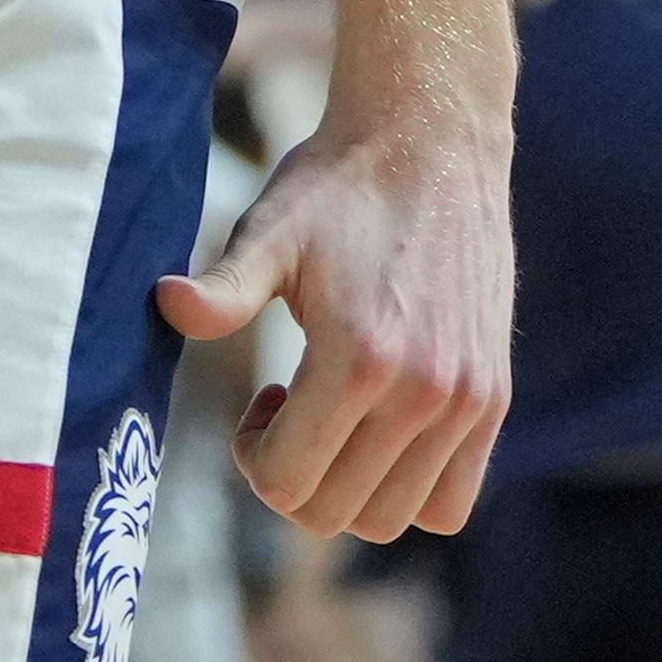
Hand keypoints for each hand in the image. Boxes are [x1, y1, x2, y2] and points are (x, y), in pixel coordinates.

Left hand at [154, 117, 509, 537]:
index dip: (252, 457)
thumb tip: (166, 305)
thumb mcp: (269, 230)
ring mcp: (466, 403)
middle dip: (292, 476)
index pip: (288, 484)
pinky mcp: (494, 400)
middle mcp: (422, 394)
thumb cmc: (338, 186)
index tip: (258, 399)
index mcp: (359, 359)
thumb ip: (223, 285)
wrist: (433, 142)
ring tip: (334, 412)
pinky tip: (381, 422)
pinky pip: (452, 502)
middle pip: (336, 515)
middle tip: (286, 406)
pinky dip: (408, 489)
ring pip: (392, 518)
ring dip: (348, 486)